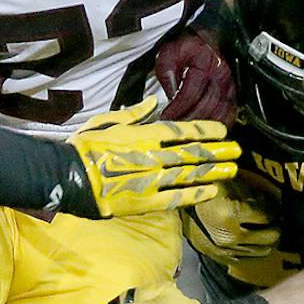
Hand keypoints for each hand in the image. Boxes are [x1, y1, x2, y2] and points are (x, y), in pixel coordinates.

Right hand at [60, 99, 238, 218]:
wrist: (66, 177)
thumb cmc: (82, 148)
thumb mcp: (105, 121)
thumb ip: (133, 114)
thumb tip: (152, 102)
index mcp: (143, 135)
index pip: (182, 131)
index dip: (205, 131)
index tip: (223, 131)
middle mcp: (152, 156)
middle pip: (192, 154)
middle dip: (217, 152)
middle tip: (237, 152)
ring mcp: (151, 180)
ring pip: (189, 175)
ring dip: (212, 172)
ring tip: (231, 170)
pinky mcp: (144, 202)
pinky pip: (176, 198)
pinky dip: (195, 195)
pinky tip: (211, 192)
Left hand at [152, 22, 237, 125]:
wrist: (207, 41)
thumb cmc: (189, 48)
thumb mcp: (169, 53)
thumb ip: (166, 72)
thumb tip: (170, 94)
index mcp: (205, 64)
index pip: (191, 92)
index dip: (177, 108)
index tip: (166, 117)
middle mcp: (221, 76)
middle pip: (207, 106)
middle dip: (189, 120)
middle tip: (175, 128)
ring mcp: (230, 86)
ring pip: (221, 113)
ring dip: (204, 125)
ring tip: (188, 131)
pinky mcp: (234, 95)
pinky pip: (230, 114)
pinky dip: (219, 125)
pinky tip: (206, 130)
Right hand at [184, 178, 281, 260]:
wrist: (174, 203)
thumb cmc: (202, 187)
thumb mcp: (229, 184)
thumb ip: (253, 194)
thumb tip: (276, 201)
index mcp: (229, 215)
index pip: (268, 215)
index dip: (276, 207)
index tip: (277, 202)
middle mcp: (227, 237)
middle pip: (269, 237)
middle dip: (277, 227)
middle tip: (278, 219)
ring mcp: (221, 250)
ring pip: (260, 252)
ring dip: (267, 240)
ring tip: (268, 229)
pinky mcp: (216, 257)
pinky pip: (244, 258)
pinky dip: (252, 250)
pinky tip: (253, 241)